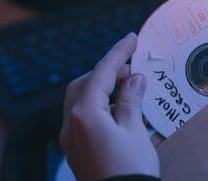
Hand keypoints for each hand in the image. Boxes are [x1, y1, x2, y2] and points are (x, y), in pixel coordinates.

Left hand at [60, 33, 159, 180]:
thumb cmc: (129, 169)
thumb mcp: (134, 130)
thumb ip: (131, 100)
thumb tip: (134, 79)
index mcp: (85, 115)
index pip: (102, 73)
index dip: (118, 53)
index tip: (132, 39)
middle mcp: (72, 125)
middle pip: (85, 84)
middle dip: (108, 72)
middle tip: (133, 68)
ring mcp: (72, 139)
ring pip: (82, 100)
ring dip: (104, 88)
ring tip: (130, 87)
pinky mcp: (79, 149)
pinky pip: (85, 117)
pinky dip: (102, 105)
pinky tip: (121, 108)